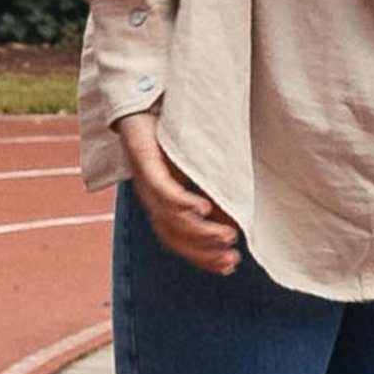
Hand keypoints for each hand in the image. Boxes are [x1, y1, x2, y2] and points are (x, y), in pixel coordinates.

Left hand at [118, 109, 240, 275]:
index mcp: (160, 204)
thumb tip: (234, 222)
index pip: (179, 240)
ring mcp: (146, 182)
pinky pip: (163, 189)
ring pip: (171, 217)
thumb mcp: (193, 173)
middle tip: (231, 258)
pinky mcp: (145, 162)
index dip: (202, 257)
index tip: (228, 267)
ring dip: (199, 230)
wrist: (139, 107)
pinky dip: (182, 202)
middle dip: (203, 251)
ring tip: (227, 236)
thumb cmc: (168, 140)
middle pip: (174, 235)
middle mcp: (151, 199)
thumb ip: (209, 196)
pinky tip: (202, 209)